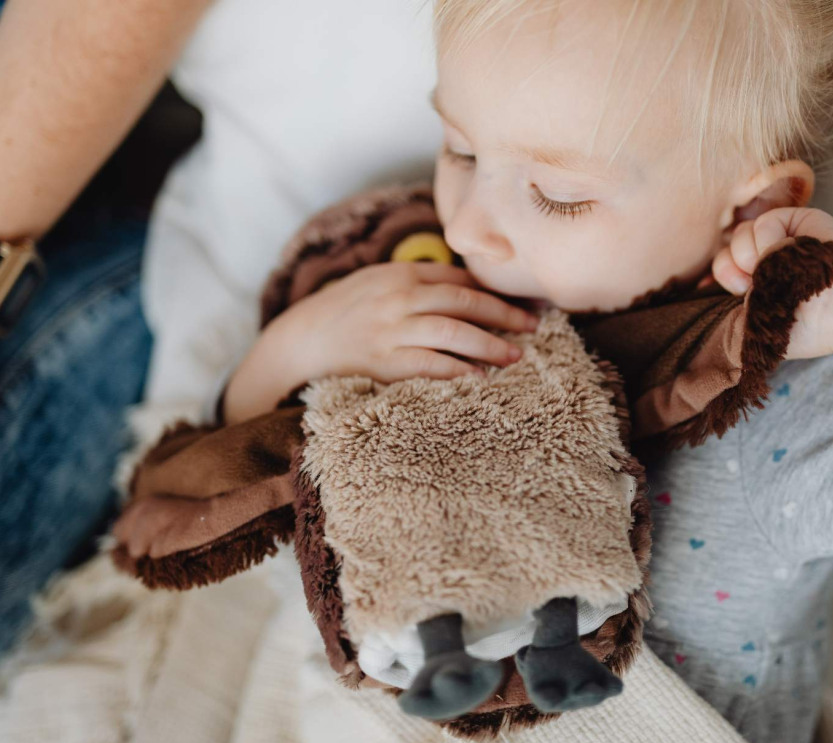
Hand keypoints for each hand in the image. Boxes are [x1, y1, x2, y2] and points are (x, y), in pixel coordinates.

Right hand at [223, 262, 539, 423]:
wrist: (300, 341)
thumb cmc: (346, 312)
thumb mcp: (379, 282)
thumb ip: (419, 281)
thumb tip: (468, 284)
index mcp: (400, 274)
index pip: (458, 279)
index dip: (495, 292)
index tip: (524, 303)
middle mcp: (398, 298)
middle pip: (462, 301)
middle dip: (503, 314)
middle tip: (533, 327)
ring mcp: (390, 330)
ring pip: (452, 332)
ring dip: (488, 345)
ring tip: (515, 356)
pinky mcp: (382, 362)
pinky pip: (430, 366)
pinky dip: (458, 371)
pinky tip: (480, 378)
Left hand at [711, 207, 832, 369]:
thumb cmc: (806, 327)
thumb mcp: (760, 326)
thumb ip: (730, 311)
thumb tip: (703, 287)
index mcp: (761, 282)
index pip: (724, 267)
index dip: (724, 275)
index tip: (740, 291)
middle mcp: (769, 258)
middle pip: (727, 250)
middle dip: (736, 269)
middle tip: (760, 284)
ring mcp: (782, 237)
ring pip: (740, 234)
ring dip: (753, 257)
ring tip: (779, 272)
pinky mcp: (797, 219)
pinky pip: (762, 222)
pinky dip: (771, 240)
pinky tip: (791, 254)